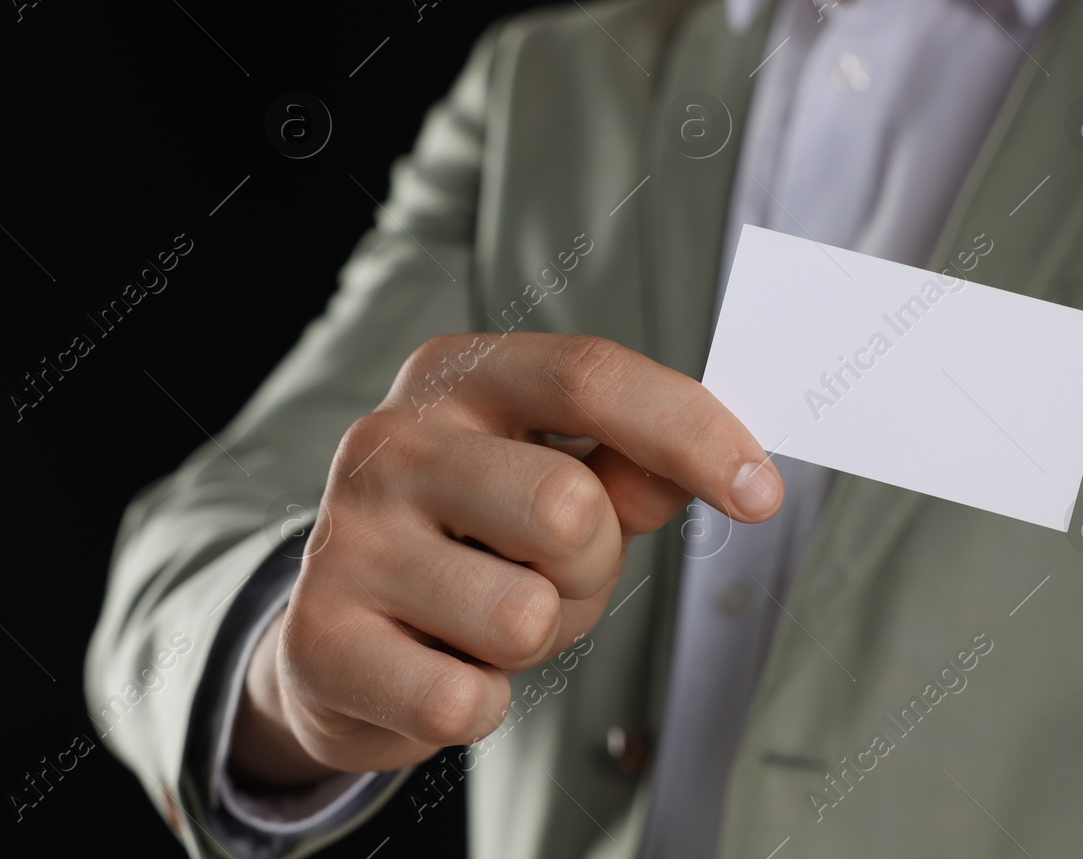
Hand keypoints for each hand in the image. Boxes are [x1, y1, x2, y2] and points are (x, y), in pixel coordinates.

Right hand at [228, 334, 782, 785]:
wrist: (330, 637)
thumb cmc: (465, 544)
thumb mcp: (548, 481)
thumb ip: (630, 466)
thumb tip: (726, 462)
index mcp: (456, 378)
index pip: (589, 377)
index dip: (691, 432)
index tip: (763, 492)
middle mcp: (390, 440)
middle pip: (569, 507)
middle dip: (591, 570)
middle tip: (547, 579)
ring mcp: (346, 537)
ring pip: (523, 616)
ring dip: (534, 642)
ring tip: (484, 624)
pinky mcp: (320, 638)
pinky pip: (465, 701)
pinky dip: (478, 704)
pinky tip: (438, 668)